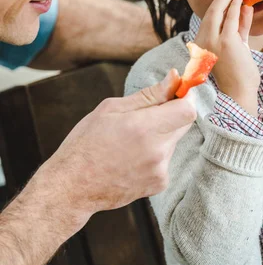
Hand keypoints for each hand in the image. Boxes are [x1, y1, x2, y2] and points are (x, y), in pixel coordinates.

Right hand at [35, 69, 195, 233]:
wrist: (73, 187)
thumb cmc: (86, 144)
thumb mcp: (111, 109)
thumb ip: (149, 95)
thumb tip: (174, 78)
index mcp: (144, 128)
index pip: (188, 110)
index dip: (185, 98)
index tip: (176, 94)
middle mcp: (157, 151)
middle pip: (183, 124)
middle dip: (170, 115)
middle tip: (144, 118)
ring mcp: (160, 170)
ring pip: (173, 142)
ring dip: (160, 136)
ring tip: (129, 143)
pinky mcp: (160, 183)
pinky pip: (166, 160)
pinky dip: (154, 156)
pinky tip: (131, 159)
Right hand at [194, 0, 259, 115]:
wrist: (240, 93)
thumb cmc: (239, 75)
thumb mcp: (238, 47)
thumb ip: (240, 28)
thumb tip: (244, 8)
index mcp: (202, 45)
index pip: (209, 20)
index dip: (218, 4)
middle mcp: (202, 42)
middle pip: (210, 13)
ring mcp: (212, 41)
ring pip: (218, 12)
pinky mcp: (225, 41)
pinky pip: (229, 17)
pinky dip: (234, 4)